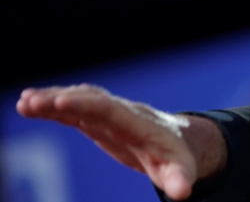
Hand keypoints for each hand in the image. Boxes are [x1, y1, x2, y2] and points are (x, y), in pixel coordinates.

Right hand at [16, 84, 226, 200]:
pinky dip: (53, 107)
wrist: (180, 140)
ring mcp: (109, 115)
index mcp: (140, 124)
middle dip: (63, 100)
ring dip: (53, 100)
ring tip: (24, 102)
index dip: (88, 105)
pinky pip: (73, 111)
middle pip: (91, 102)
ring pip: (80, 102)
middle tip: (32, 101)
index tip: (63, 100)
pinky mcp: (99, 121)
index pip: (112, 111)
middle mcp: (123, 113)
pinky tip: (28, 105)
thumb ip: (179, 179)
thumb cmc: (178, 156)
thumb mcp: (181, 170)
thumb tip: (182, 194)